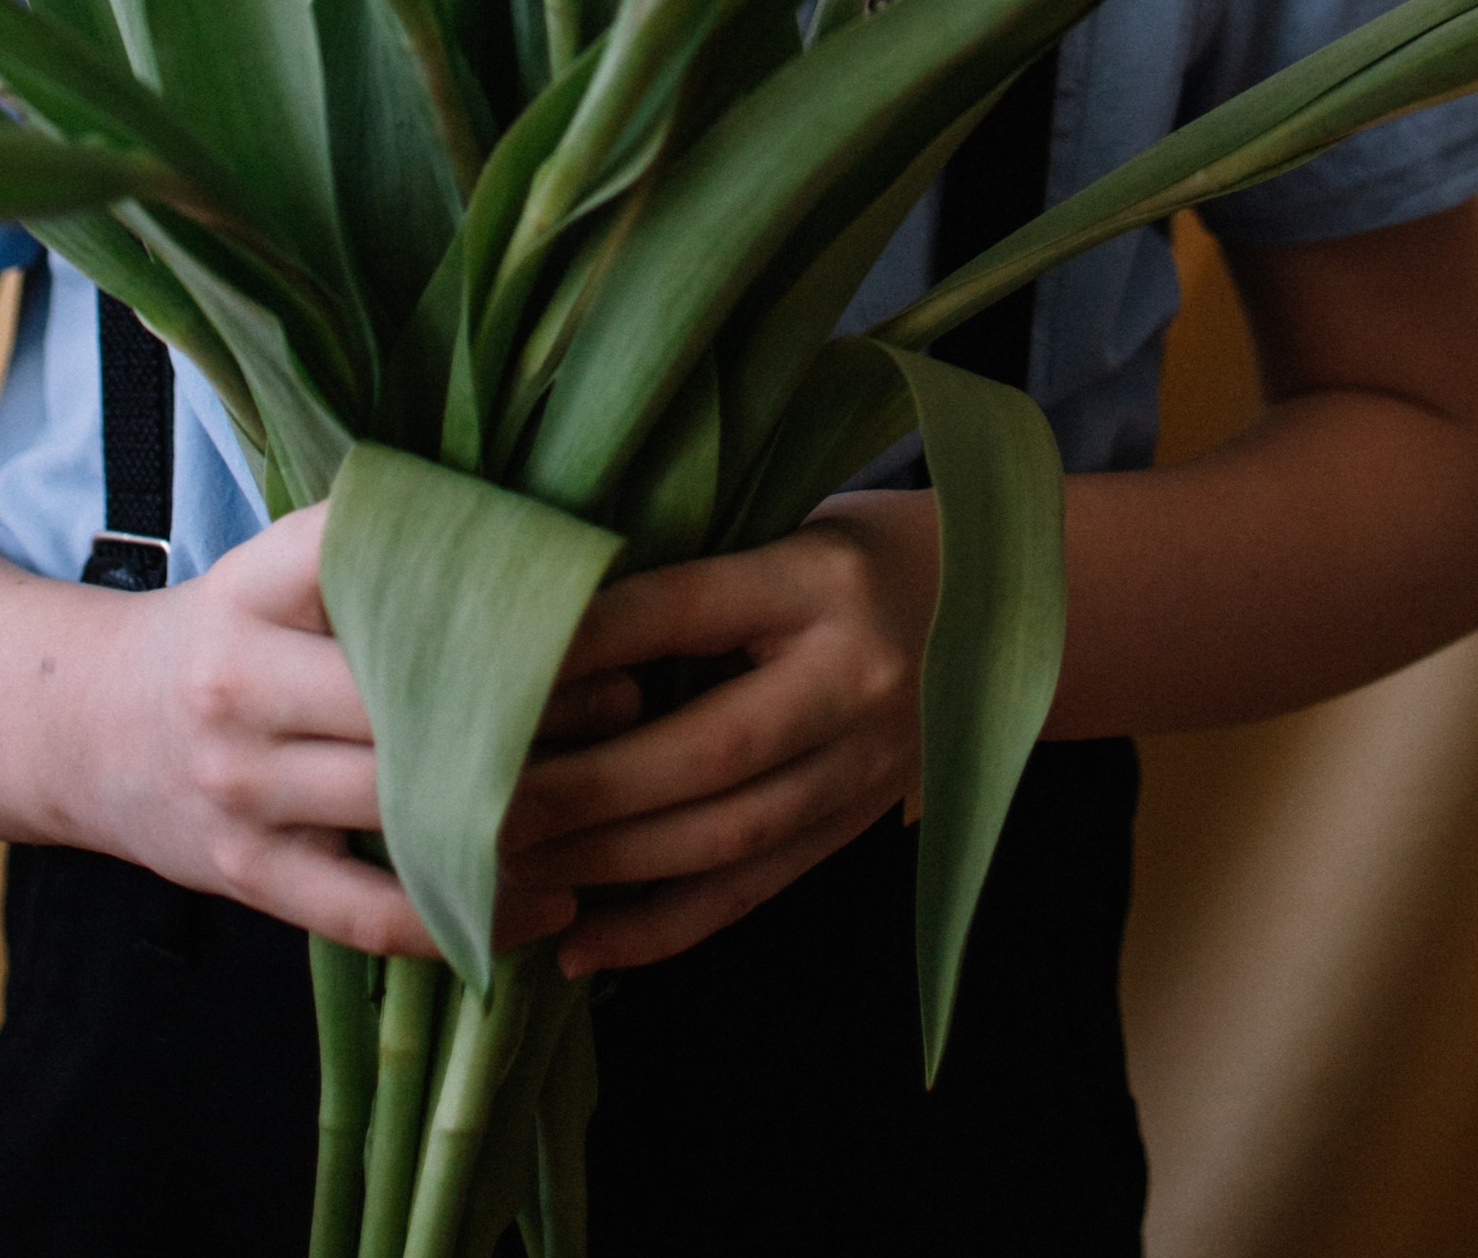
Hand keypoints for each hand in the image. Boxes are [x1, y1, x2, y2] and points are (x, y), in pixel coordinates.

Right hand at [59, 503, 611, 960]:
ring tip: (606, 795)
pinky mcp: (247, 877)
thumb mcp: (273, 568)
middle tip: (626, 700)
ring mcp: (241, 789)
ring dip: (514, 809)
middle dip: (527, 706)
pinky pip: (370, 913)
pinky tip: (546, 904)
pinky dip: (465, 918)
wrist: (82, 727)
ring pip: (400, 807)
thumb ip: (375, 549)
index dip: (490, 591)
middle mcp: (240, 683)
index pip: (378, 570)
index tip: (587, 600)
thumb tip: (532, 537)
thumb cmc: (222, 634)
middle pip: (406, 699)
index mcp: (255, 586)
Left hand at [499, 490, 943, 975]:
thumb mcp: (783, 529)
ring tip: (511, 876)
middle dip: (588, 789)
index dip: (589, 643)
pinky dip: (663, 930)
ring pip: (728, 838)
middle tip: (483, 807)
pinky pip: (755, 893)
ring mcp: (864, 767)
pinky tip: (583, 948)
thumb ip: (692, 578)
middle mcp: (853, 681)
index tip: (493, 671)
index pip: (687, 610)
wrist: (995, 605)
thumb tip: (544, 624)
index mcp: (821, 582)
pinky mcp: (857, 828)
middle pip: (711, 751)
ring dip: (610, 867)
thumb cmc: (851, 552)